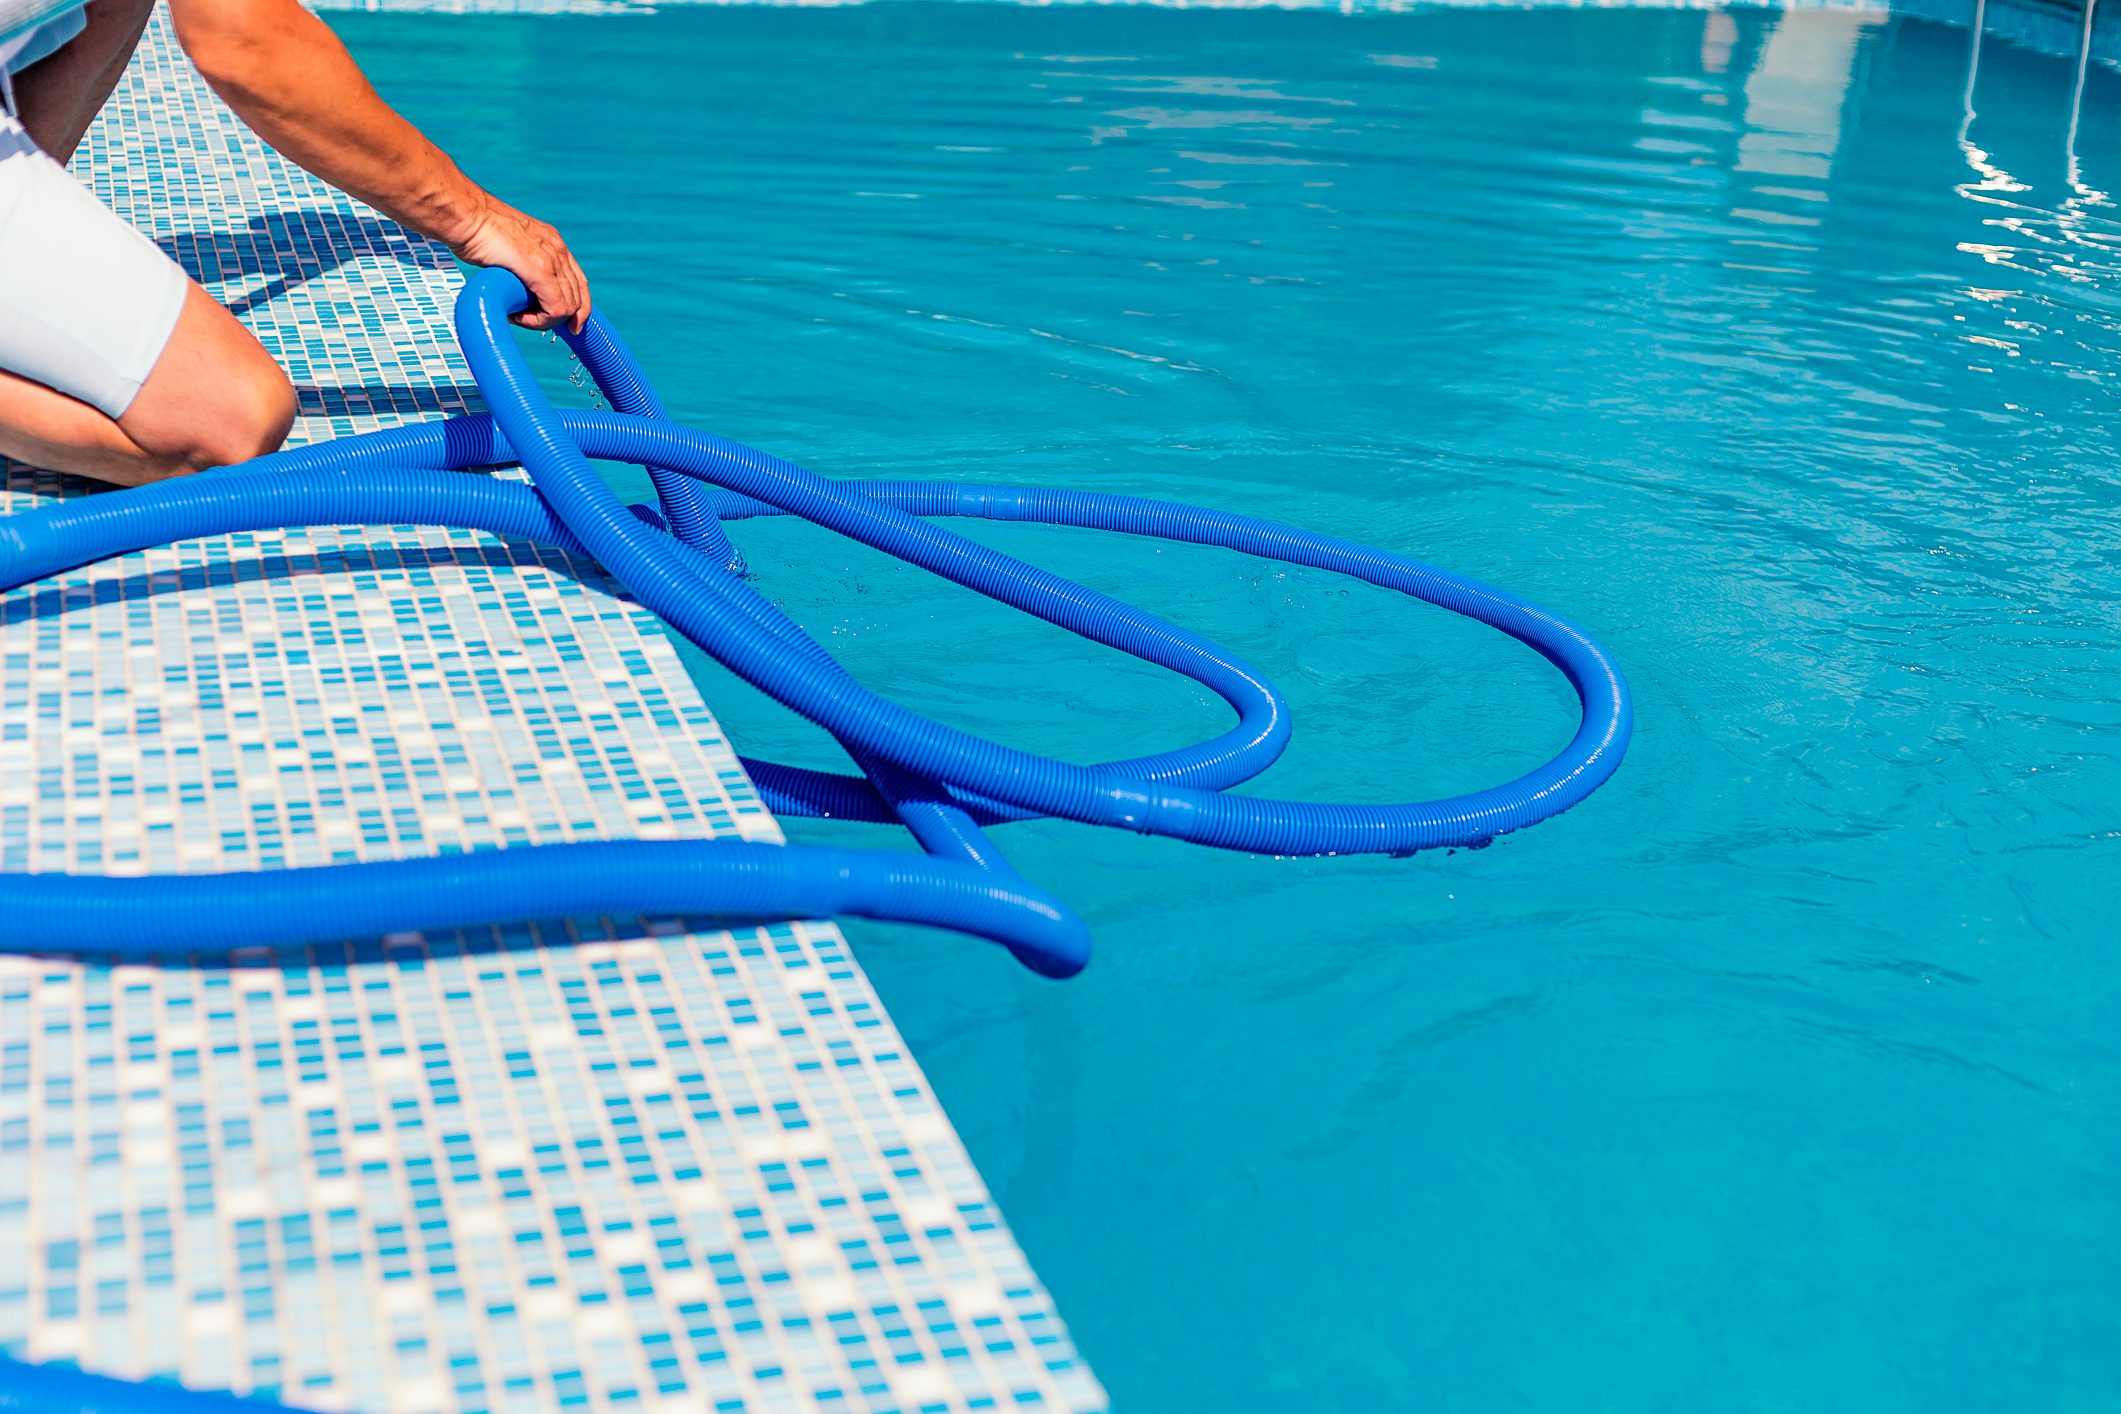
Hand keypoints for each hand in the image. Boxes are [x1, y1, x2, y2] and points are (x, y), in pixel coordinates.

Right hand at [447, 195, 591, 332]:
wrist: (463, 215)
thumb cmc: (475, 231)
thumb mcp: (509, 246)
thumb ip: (520, 262)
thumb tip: (519, 285)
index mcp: (553, 242)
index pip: (579, 283)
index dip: (577, 309)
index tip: (563, 324)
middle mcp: (558, 249)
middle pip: (577, 298)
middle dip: (556, 318)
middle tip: (527, 320)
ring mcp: (552, 258)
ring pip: (567, 306)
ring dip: (543, 321)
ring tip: (518, 317)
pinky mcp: (540, 269)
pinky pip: (555, 308)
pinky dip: (539, 320)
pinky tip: (518, 316)